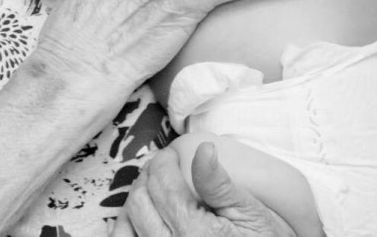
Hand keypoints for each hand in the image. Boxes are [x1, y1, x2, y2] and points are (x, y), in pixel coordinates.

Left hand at [113, 143, 294, 235]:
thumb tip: (204, 149)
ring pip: (127, 227)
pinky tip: (143, 219)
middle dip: (148, 177)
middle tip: (162, 168)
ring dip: (134, 203)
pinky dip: (130, 230)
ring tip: (150, 191)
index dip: (163, 160)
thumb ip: (218, 182)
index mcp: (193, 231)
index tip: (171, 153)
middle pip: (140, 202)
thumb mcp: (249, 211)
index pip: (161, 183)